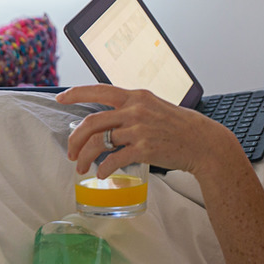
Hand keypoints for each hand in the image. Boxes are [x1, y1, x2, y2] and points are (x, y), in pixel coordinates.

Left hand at [57, 85, 241, 178]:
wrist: (203, 142)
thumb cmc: (180, 126)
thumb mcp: (155, 106)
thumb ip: (133, 108)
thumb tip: (110, 119)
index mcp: (137, 96)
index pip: (99, 90)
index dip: (76, 93)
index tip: (60, 98)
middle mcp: (135, 110)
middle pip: (92, 122)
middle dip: (75, 139)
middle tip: (70, 152)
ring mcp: (139, 130)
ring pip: (99, 143)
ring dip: (84, 157)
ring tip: (81, 167)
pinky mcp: (144, 149)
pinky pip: (114, 159)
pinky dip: (104, 169)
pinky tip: (102, 173)